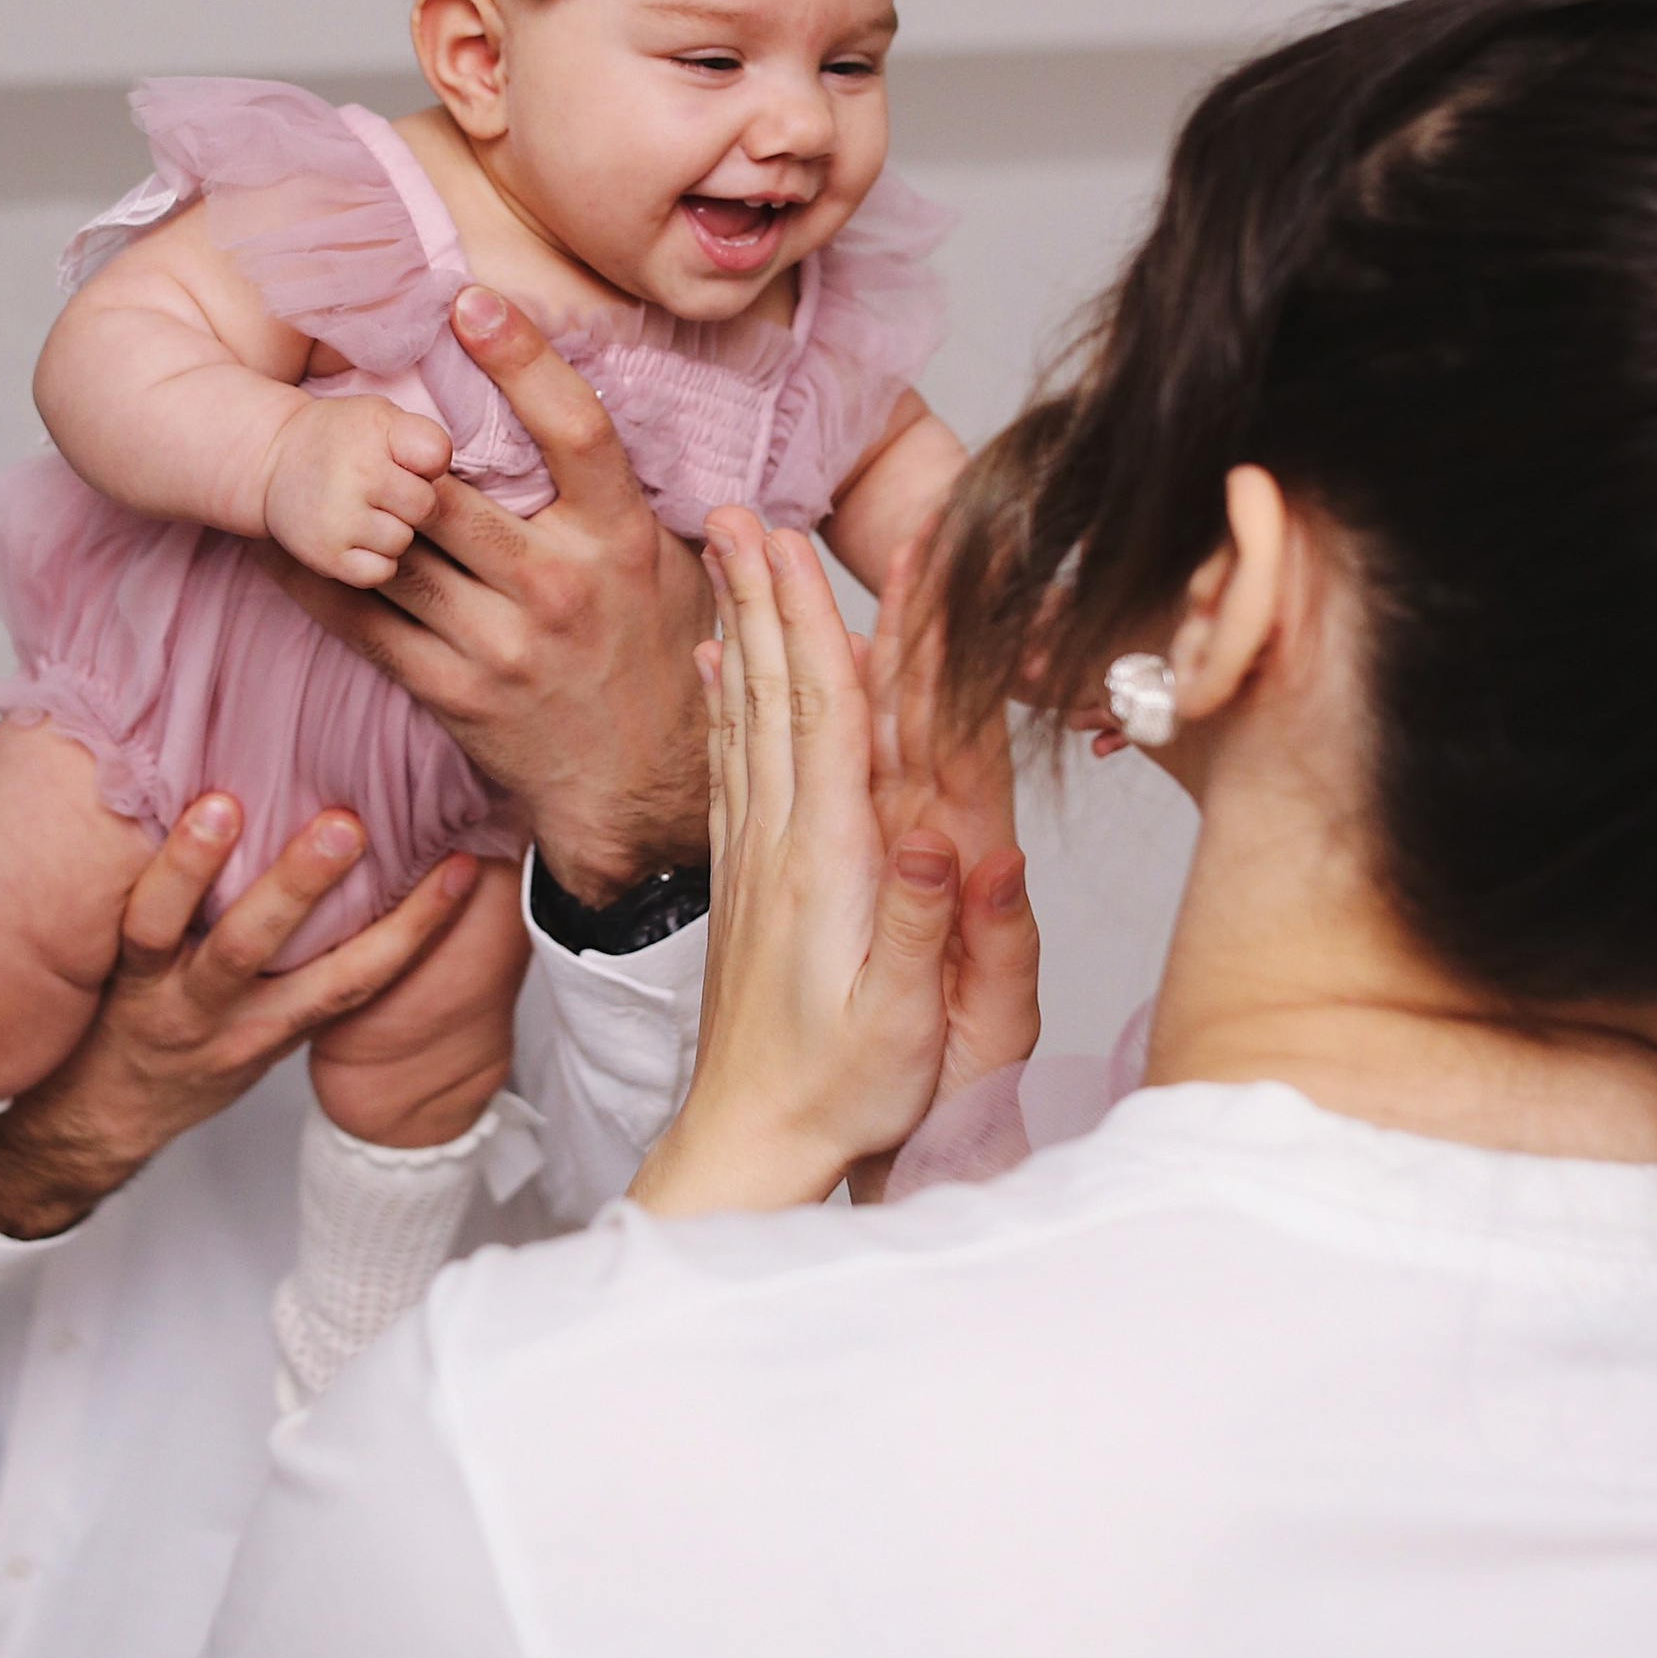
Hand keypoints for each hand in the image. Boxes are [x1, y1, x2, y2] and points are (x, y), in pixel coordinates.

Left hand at [0, 797, 481, 1238]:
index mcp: (283, 1023)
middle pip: (290, 956)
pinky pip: (141, 930)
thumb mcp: (263, 1026)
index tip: (462, 869)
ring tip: (230, 807)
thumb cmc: (191, 1060)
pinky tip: (173, 821)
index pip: (363, 978)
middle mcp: (237, 1016)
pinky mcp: (123, 981)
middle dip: (318, 889)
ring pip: (211, 943)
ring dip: (217, 871)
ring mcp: (178, 1001)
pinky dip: (159, 877)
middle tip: (352, 824)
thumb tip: (360, 875)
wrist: (99, 1122)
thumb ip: (306, 966)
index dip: (418, 928)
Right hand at [260, 392, 452, 587]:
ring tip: (365, 513)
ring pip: (403, 542)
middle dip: (414, 503)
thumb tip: (446, 481)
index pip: (438, 455)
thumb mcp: (380, 416)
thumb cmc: (342, 440)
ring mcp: (339, 518)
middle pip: (427, 507)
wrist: (272, 462)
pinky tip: (357, 539)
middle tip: (385, 493)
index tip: (406, 462)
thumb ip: (422, 438)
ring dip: (392, 532)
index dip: (429, 464)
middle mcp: (357, 473)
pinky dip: (374, 561)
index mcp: (376, 430)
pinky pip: (380, 571)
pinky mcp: (326, 556)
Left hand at [262, 287, 711, 901]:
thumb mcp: (677, 566)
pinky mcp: (449, 692)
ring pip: (394, 552)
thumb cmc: (658, 657)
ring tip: (283, 440)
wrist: (644, 789)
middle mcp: (558, 589)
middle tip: (337, 370)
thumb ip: (639, 489)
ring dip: (334, 500)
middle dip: (391, 436)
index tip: (473, 301)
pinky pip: (363, 622)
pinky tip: (278, 536)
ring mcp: (498, 646)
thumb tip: (627, 394)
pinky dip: (314, 576)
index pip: (575, 431)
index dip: (523, 359)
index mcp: (621, 541)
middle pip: (451, 492)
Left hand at [628, 509, 1037, 1216]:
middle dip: (765, 596)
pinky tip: (712, 668)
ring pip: (746, 718)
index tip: (807, 546)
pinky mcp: (748, 880)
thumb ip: (923, 922)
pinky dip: (723, 703)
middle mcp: (783, 844)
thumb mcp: (903, 1021)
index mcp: (829, 863)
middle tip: (746, 512)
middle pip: (775, 694)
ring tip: (728, 559)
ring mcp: (757, 858)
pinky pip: (731, 765)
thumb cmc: (839, 1092)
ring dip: (740, 631)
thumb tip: (944, 833)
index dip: (818, 625)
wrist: (751, 1145)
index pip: (825, 718)